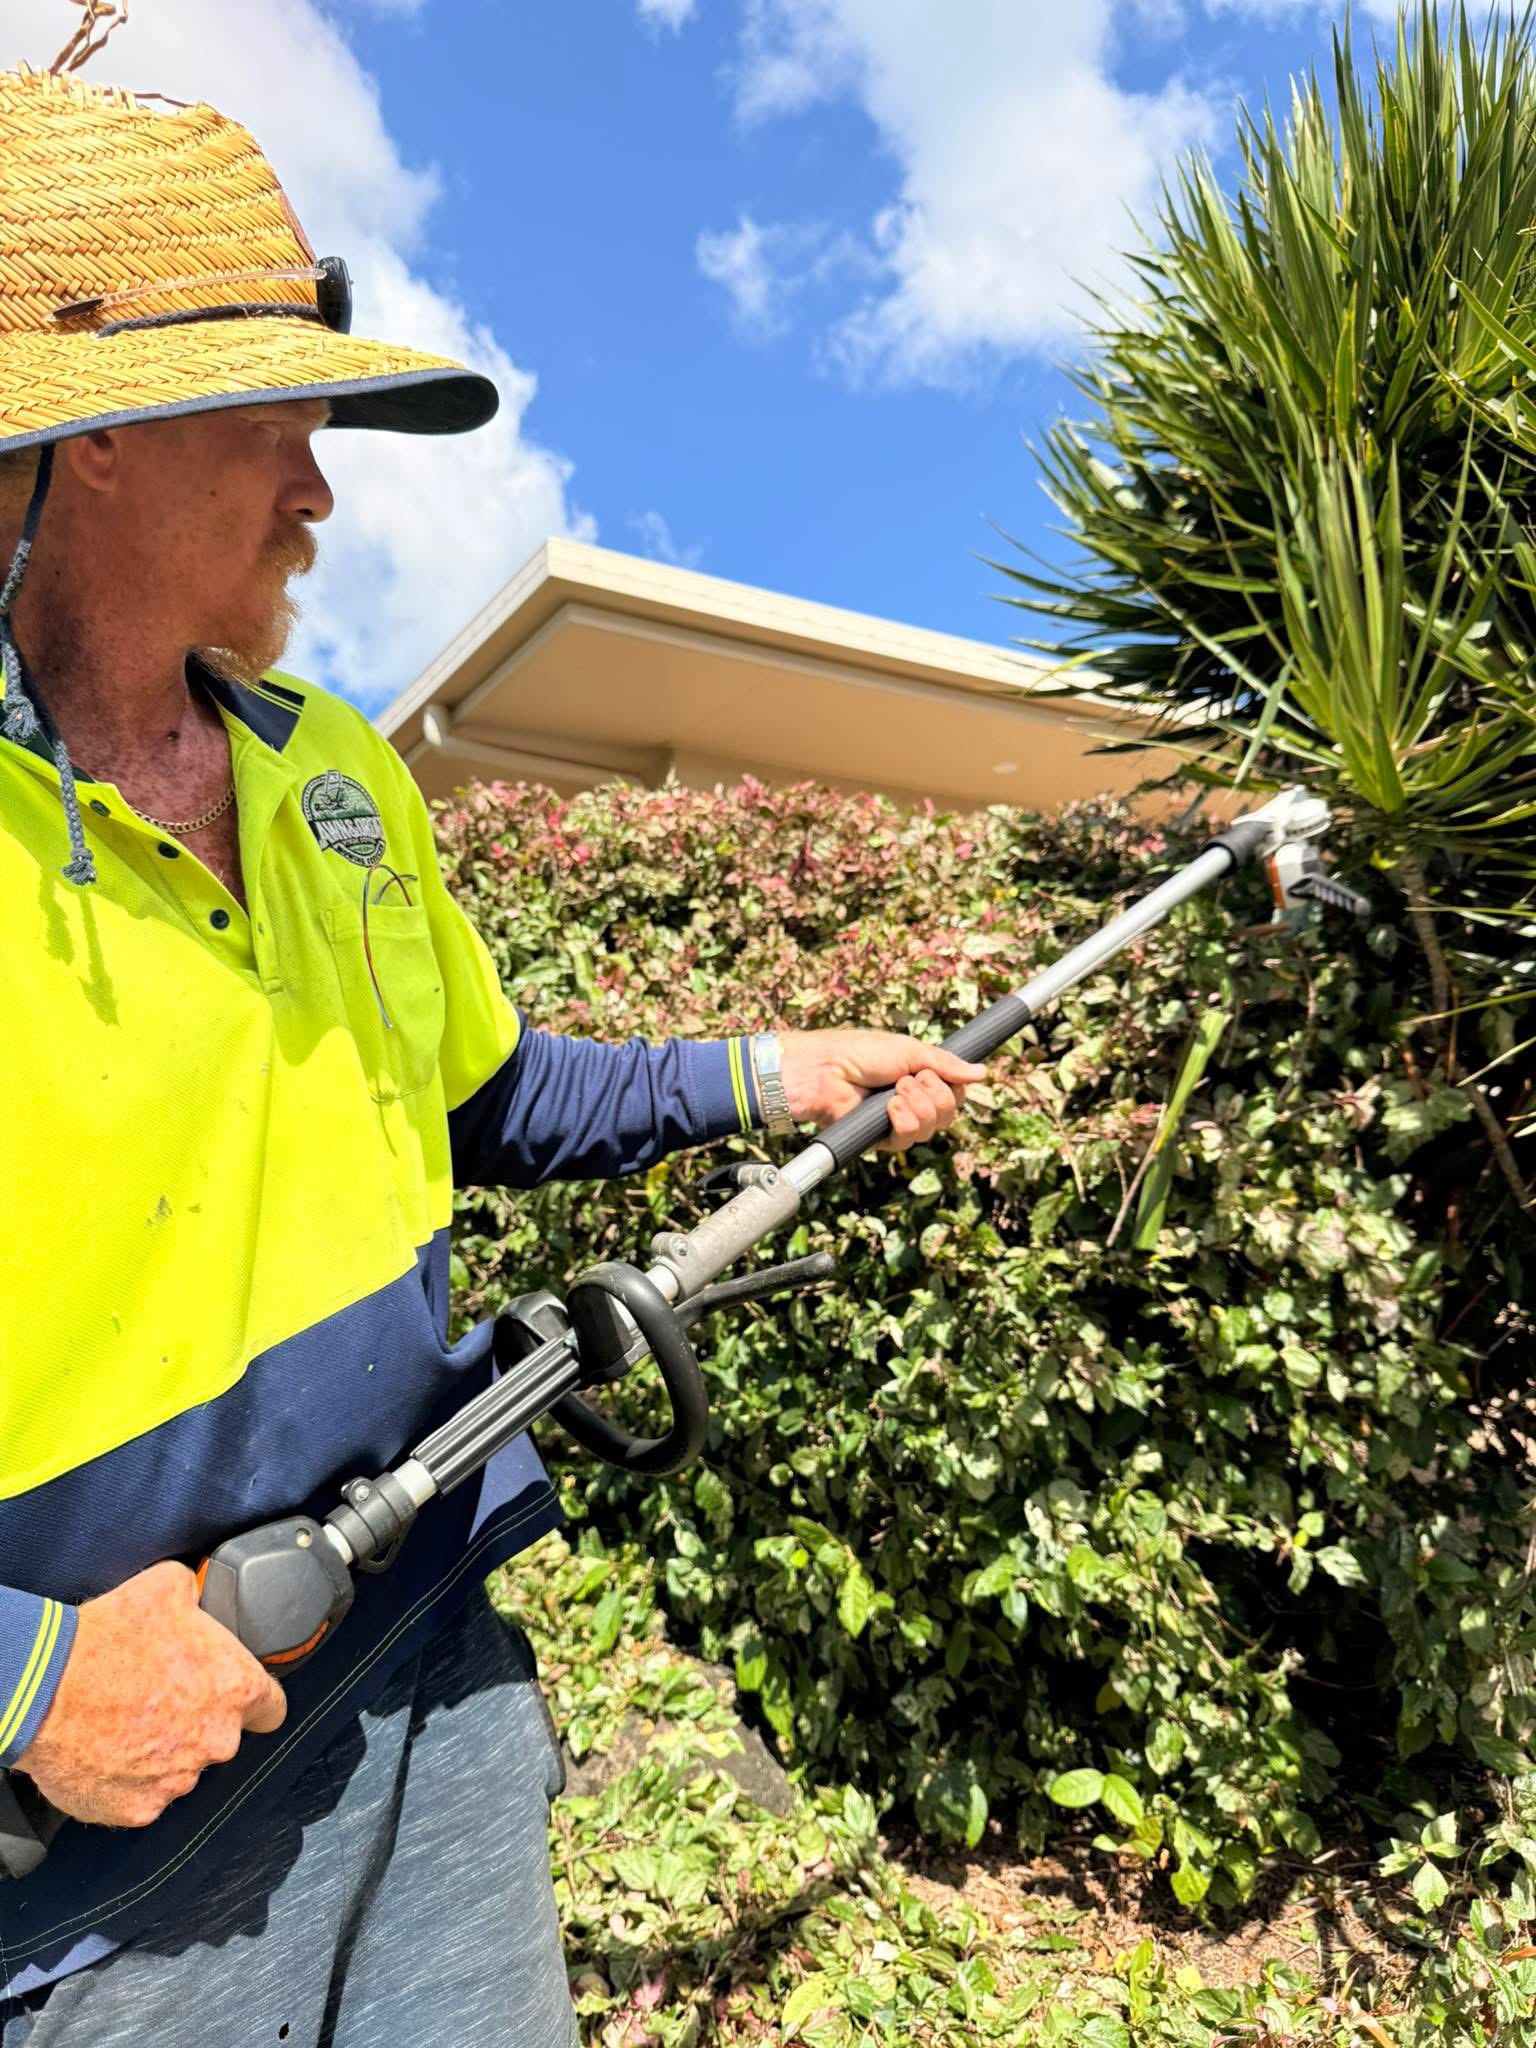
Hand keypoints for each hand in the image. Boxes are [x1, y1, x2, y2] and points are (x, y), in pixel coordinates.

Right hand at [13, 1561, 286, 1827]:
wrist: (46, 1691)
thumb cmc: (107, 1639)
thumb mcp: (167, 1587)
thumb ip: (196, 1600)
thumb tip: (194, 1597)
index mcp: (235, 1688)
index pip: (271, 1707)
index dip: (254, 1700)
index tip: (234, 1697)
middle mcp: (216, 1741)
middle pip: (219, 1736)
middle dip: (196, 1720)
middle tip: (157, 1698)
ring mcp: (177, 1781)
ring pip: (180, 1767)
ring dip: (162, 1750)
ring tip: (124, 1721)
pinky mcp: (138, 1810)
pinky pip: (142, 1794)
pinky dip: (127, 1778)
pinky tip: (106, 1750)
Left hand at [778, 1029, 984, 1152]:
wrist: (828, 1069)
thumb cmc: (861, 1053)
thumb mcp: (910, 1050)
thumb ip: (946, 1064)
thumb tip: (982, 1073)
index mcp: (921, 1081)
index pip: (956, 1095)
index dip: (952, 1087)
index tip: (933, 1073)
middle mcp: (913, 1103)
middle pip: (948, 1114)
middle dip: (933, 1094)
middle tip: (907, 1079)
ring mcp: (898, 1122)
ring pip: (931, 1128)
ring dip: (917, 1105)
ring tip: (894, 1090)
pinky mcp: (882, 1139)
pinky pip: (908, 1139)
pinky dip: (903, 1120)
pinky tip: (889, 1107)